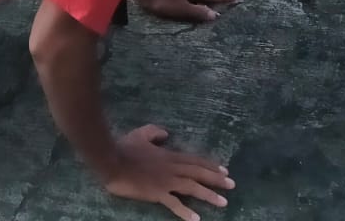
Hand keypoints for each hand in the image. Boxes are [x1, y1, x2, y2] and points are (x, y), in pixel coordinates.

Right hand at [101, 126, 233, 220]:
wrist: (111, 160)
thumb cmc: (125, 147)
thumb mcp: (140, 134)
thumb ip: (154, 132)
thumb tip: (166, 134)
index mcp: (168, 155)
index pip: (194, 160)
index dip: (210, 165)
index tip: (225, 170)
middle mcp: (171, 168)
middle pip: (198, 173)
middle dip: (216, 179)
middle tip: (232, 185)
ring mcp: (165, 181)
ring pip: (192, 188)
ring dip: (208, 195)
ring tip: (223, 203)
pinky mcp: (157, 193)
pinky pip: (174, 204)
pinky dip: (185, 212)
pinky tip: (196, 219)